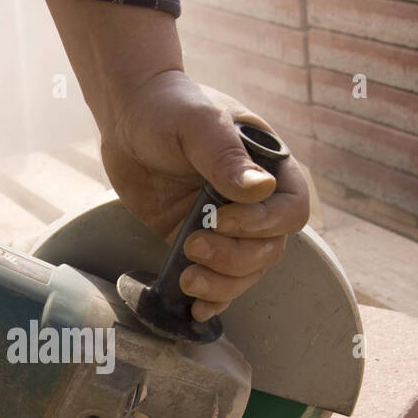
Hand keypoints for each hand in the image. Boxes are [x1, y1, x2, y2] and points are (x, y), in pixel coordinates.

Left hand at [100, 72, 309, 320]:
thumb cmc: (168, 108)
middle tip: (194, 247)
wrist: (127, 116)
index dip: (262, 225)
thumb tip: (261, 189)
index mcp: (268, 167)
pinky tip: (194, 309)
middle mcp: (255, 201)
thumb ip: (225, 157)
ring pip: (246, 271)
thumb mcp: (197, 124)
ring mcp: (228, 225)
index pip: (290, 210)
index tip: (220, 219)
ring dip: (222, 284)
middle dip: (235, 258)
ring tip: (188, 279)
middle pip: (269, 249)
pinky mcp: (198, 241)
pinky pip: (217, 279)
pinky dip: (211, 298)